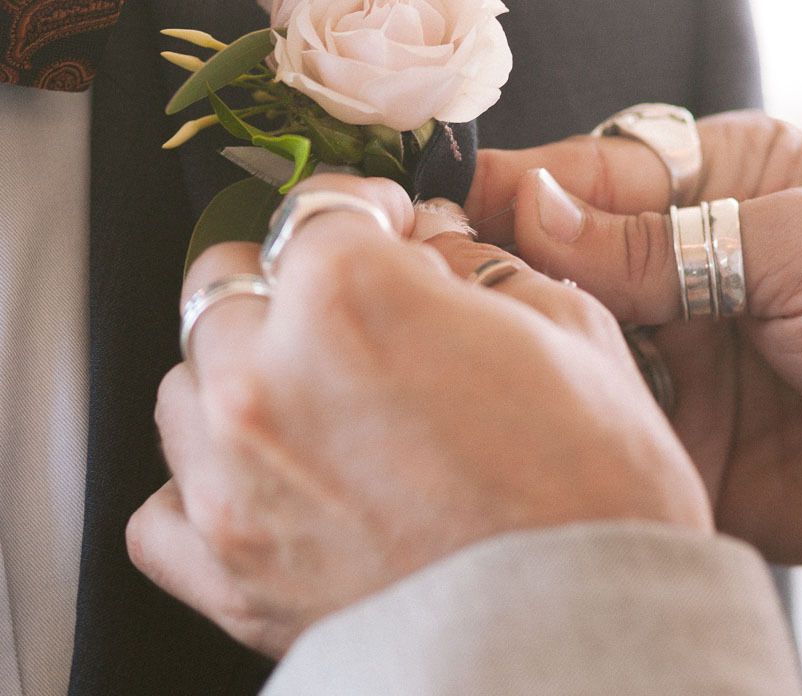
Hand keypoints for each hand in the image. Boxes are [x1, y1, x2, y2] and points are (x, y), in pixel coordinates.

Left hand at [127, 175, 709, 657]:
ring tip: (321, 398)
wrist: (590, 637)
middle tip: (354, 308)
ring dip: (245, 370)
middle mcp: (266, 381)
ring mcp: (232, 483)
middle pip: (231, 280)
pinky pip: (165, 506)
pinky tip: (272, 479)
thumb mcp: (565, 328)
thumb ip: (474, 261)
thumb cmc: (596, 490)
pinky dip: (206, 482)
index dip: (362, 207)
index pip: (316, 205)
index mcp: (350, 298)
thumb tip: (429, 239)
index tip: (381, 225)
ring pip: (187, 381)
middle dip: (294, 280)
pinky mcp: (227, 575)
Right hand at [468, 111, 801, 582]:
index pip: (589, 172)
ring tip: (467, 346)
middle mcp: (680, 259)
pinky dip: (557, 407)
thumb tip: (533, 207)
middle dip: (502, 265)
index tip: (440, 208)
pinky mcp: (669, 426)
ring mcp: (671, 346)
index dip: (516, 188)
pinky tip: (518, 408)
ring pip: (564, 329)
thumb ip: (663, 237)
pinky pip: (593, 409)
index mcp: (717, 183)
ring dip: (523, 337)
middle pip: (559, 252)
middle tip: (443, 285)